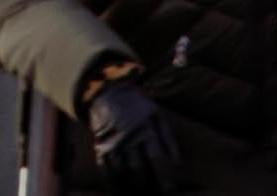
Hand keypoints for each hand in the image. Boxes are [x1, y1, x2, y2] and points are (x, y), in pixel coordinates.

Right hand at [77, 66, 183, 194]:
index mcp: (146, 128)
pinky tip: (119, 188)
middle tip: (151, 194)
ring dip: (128, 186)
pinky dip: (111, 181)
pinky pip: (104, 167)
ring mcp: (112, 140)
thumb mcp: (157, 115)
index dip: (163, 177)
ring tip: (135, 194)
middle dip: (146, 185)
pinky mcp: (99, 143)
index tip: (169, 190)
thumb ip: (168, 138)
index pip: (157, 158)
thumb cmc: (138, 106)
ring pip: (120, 170)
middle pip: (137, 168)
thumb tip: (177, 164)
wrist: (109, 90)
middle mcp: (129, 136)